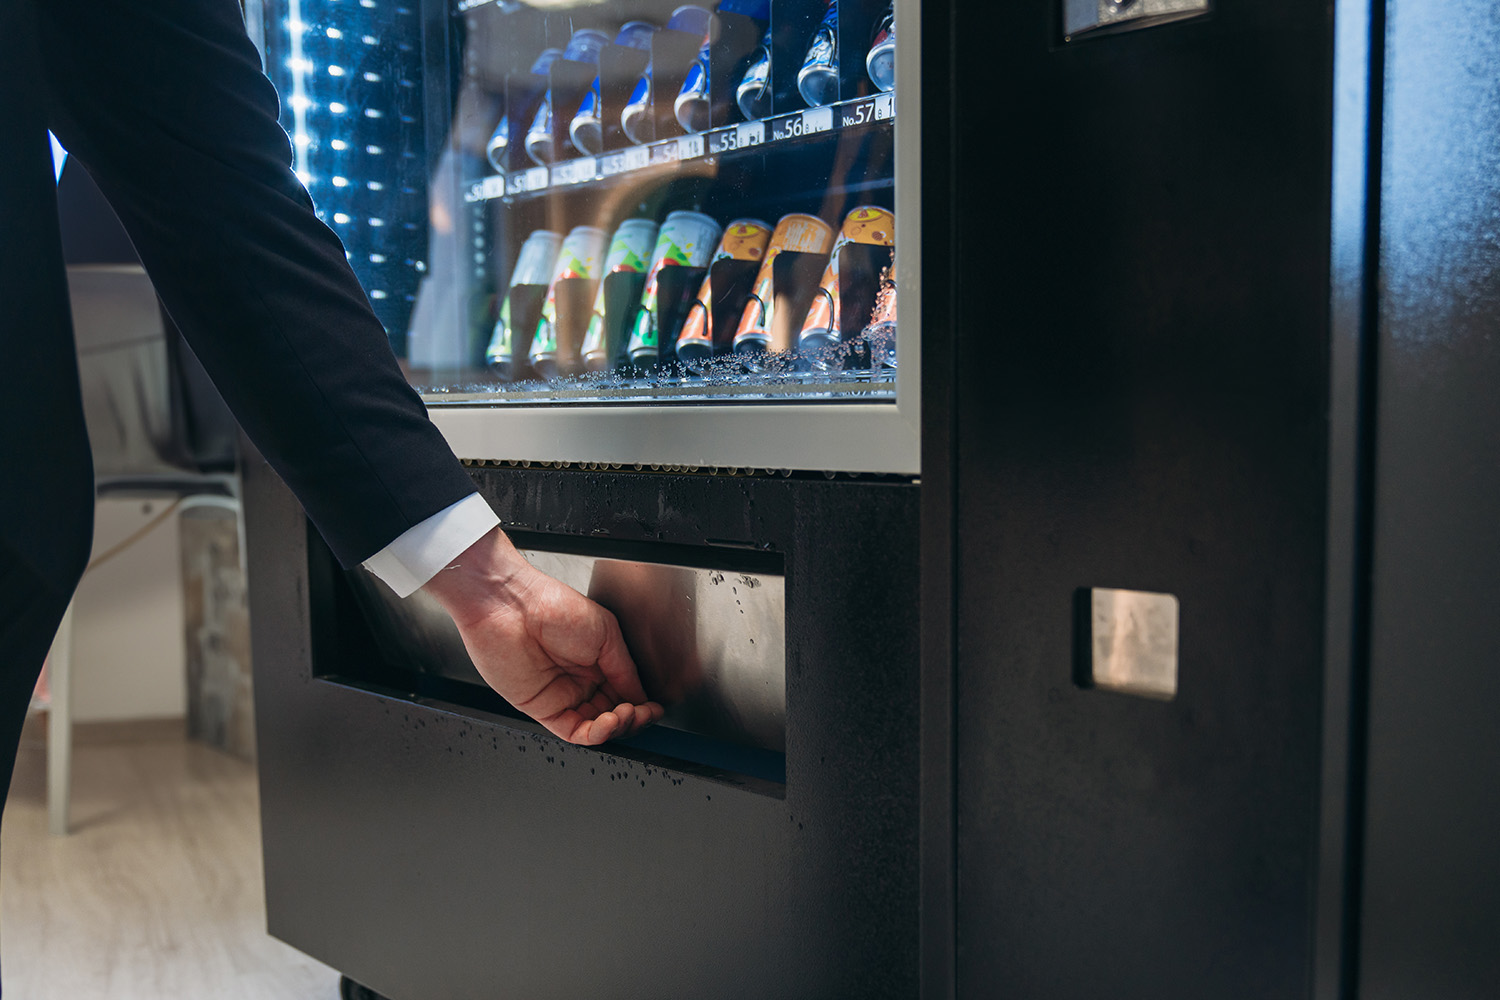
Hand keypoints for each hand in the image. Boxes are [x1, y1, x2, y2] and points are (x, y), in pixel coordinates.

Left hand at [422, 527, 663, 744]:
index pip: (624, 693)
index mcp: (597, 660)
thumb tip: (640, 694)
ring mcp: (561, 696)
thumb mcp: (606, 632)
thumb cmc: (553, 606)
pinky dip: (594, 734)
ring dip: (616, 727)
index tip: (654, 708)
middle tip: (643, 712)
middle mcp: (580, 680)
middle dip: (633, 718)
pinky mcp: (542, 709)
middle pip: (613, 713)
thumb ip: (624, 668)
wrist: (513, 607)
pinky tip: (607, 722)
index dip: (641, 704)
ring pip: (595, 727)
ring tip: (626, 714)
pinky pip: (573, 731)